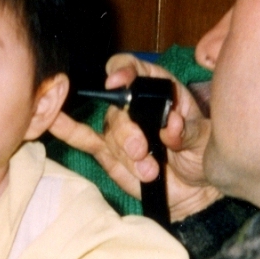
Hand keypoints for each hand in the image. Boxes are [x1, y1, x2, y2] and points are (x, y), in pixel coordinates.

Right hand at [50, 54, 221, 220]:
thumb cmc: (202, 155)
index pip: (134, 70)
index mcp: (159, 89)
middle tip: (142, 150)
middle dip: (127, 131)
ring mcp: (120, 130)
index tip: (119, 82)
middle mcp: (135, 106)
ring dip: (126, 154)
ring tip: (149, 171)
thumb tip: (171, 125)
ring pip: (109, 134)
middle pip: (116, 108)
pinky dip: (69, 131)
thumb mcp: (205, 139)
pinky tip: (54, 122)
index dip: (123, 71)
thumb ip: (188, 131)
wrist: (196, 188)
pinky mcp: (109, 154)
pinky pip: (86, 140)